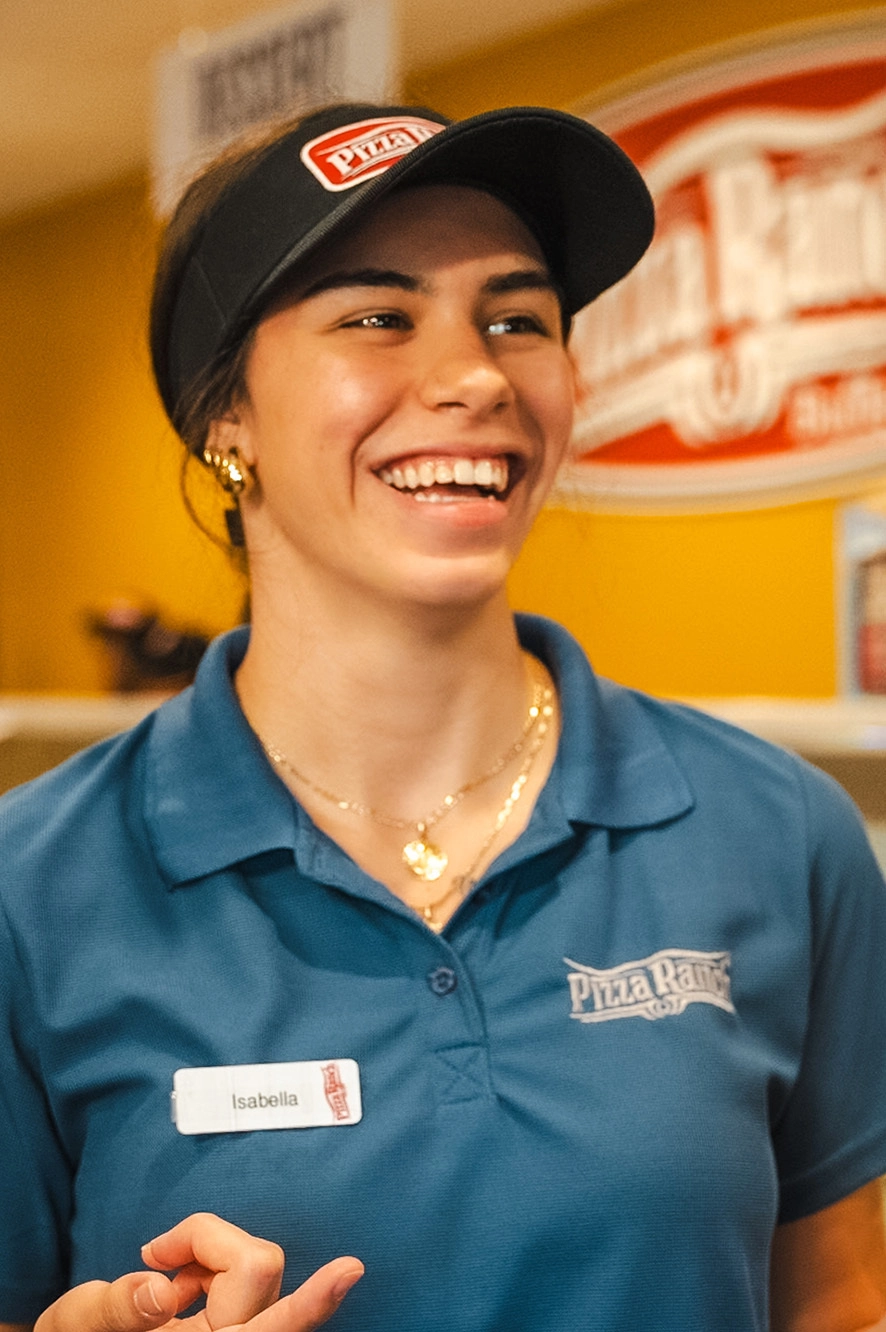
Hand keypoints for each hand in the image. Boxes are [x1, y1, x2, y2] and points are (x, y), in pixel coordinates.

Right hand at [33, 1213, 363, 1331]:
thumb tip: (159, 1285)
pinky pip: (245, 1277)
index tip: (350, 1268)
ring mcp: (239, 1331)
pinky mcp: (241, 1320)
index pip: (272, 1326)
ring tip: (160, 1283)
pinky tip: (176, 1289)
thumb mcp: (75, 1328)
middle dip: (210, 1246)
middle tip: (154, 1257)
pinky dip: (211, 1270)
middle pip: (256, 1265)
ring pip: (254, 1266)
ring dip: (208, 1260)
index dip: (314, 1299)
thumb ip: (116, 1307)